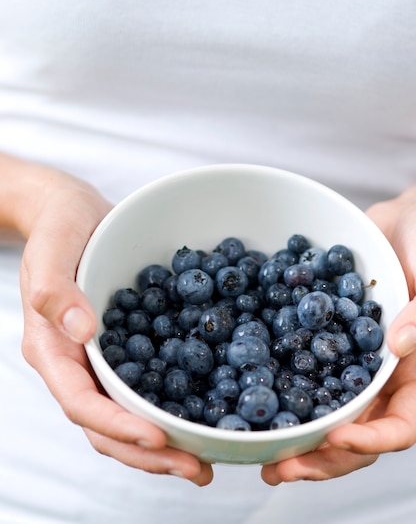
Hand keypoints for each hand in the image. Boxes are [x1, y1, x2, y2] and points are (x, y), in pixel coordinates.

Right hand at [2, 155, 212, 484]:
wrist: (75, 212)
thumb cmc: (59, 227)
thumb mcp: (52, 249)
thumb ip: (57, 290)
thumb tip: (83, 331)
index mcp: (51, 348)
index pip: (80, 402)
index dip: (116, 426)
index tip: (158, 437)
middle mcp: (75, 364)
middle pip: (105, 426)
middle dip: (149, 453)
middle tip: (197, 469)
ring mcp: (100, 360)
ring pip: (126, 415)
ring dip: (163, 444)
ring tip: (204, 461)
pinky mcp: (125, 348)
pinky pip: (145, 386)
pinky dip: (170, 407)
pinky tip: (203, 414)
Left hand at [262, 187, 415, 484]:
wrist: (402, 222)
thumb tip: (395, 345)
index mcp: (414, 374)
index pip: (401, 426)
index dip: (372, 440)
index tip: (338, 439)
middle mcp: (381, 378)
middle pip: (355, 432)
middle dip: (321, 456)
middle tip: (282, 467)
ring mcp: (350, 363)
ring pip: (325, 411)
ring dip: (296, 435)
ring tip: (262, 453)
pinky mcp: (323, 341)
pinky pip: (304, 370)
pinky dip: (282, 389)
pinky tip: (251, 398)